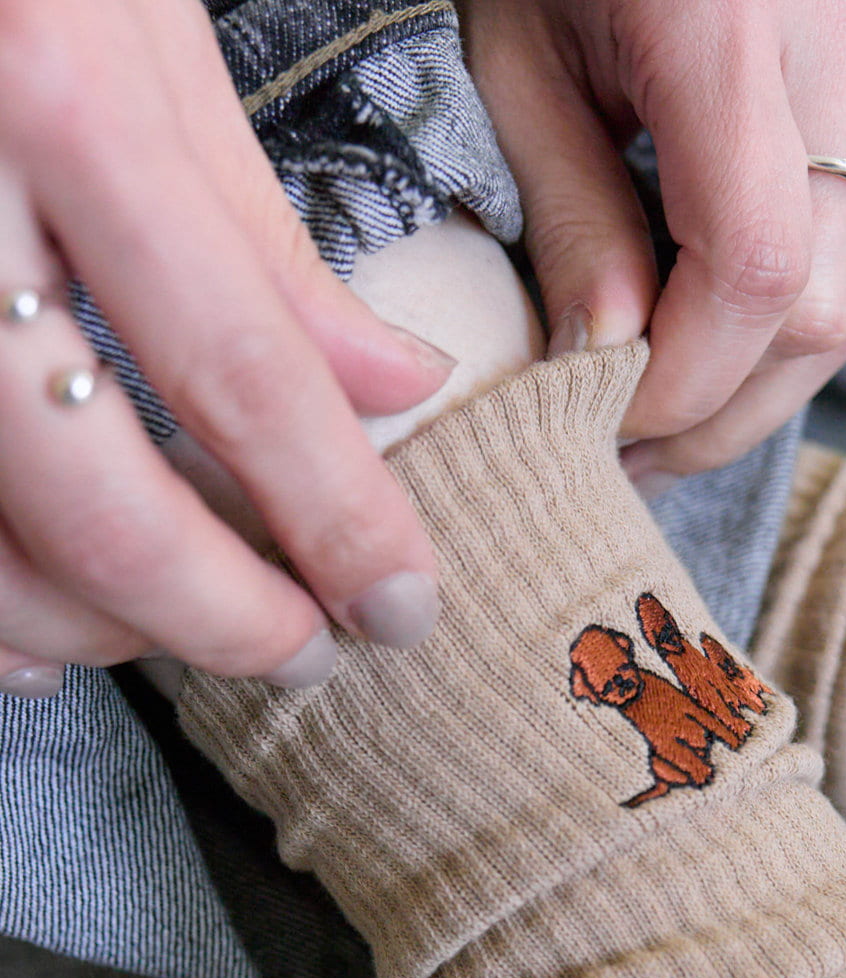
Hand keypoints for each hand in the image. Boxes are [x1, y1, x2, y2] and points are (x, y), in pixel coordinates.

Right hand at [0, 0, 456, 698]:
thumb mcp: (149, 41)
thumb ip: (265, 239)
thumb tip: (397, 390)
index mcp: (57, 103)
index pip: (238, 370)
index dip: (335, 519)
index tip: (401, 609)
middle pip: (95, 501)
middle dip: (221, 617)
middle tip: (306, 650)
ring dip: (99, 627)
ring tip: (187, 632)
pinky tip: (47, 633)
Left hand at [459, 0, 845, 488]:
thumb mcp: (520, 57)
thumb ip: (572, 216)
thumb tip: (609, 366)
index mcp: (731, 21)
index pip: (754, 276)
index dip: (686, 384)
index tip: (607, 426)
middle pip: (824, 310)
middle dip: (722, 408)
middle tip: (630, 448)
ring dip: (763, 376)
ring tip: (672, 400)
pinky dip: (800, 307)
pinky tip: (725, 321)